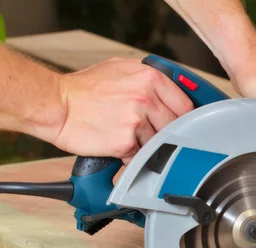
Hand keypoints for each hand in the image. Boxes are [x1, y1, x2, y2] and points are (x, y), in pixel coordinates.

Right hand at [54, 57, 192, 162]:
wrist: (56, 105)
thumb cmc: (85, 89)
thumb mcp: (121, 69)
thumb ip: (149, 79)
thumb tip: (172, 92)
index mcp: (150, 78)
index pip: (185, 104)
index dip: (184, 117)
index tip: (182, 125)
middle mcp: (146, 98)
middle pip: (175, 125)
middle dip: (165, 132)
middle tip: (150, 133)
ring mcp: (137, 120)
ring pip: (159, 142)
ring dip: (148, 145)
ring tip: (129, 137)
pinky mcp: (126, 142)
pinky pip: (141, 156)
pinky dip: (133, 157)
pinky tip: (120, 146)